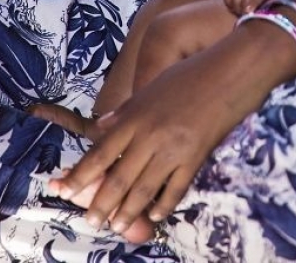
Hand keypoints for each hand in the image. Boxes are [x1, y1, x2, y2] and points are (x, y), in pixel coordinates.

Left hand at [46, 9, 295, 237]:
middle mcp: (150, 133)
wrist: (231, 69)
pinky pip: (176, 188)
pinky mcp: (196, 156)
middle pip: (118, 176)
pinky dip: (164, 204)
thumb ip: (126, 110)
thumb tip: (102, 126)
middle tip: (89, 220)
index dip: (81, 173)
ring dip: (127, 210)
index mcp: (136, 114)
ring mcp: (173, 147)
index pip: (101, 151)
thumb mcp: (154, 85)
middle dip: (101, 202)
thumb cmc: (192, 72)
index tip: (64, 189)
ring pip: (144, 188)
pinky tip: (156, 214)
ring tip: (115, 225)